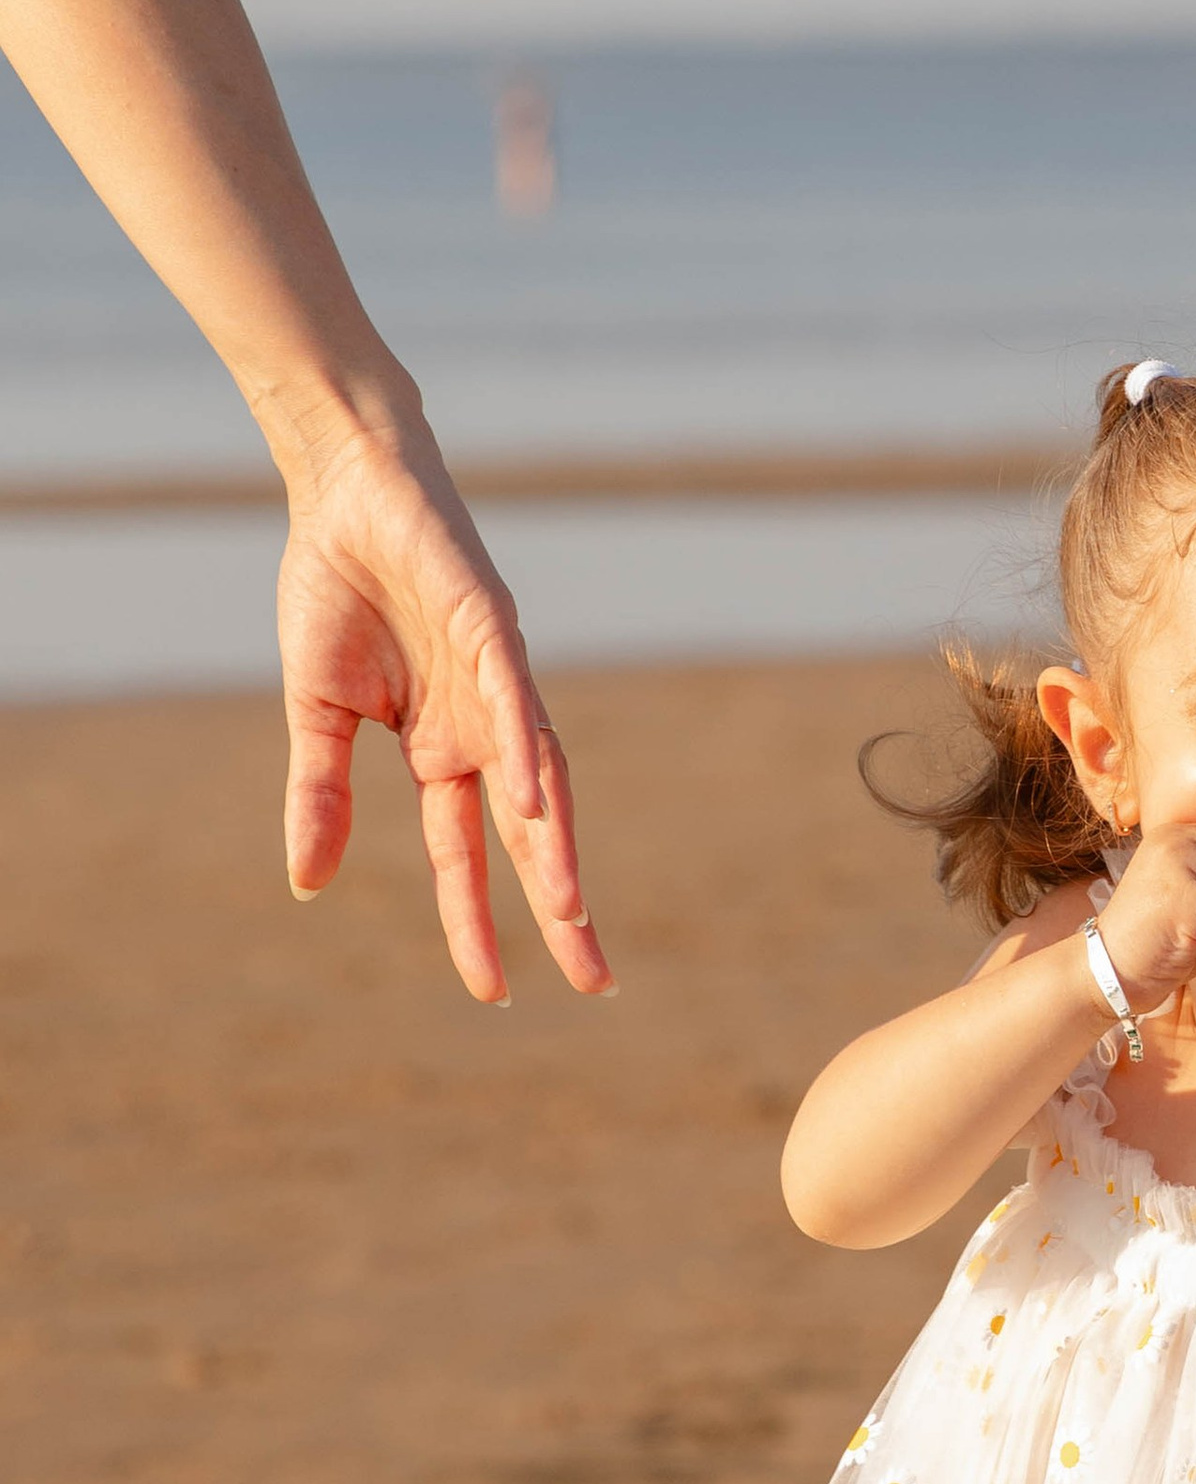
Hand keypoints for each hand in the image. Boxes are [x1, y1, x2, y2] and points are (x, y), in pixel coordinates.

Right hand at [276, 423, 611, 1008]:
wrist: (346, 491)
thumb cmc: (338, 590)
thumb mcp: (318, 713)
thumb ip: (321, 796)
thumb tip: (308, 885)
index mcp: (443, 753)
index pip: (465, 856)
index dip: (478, 922)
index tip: (497, 993)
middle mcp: (483, 732)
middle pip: (531, 838)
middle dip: (562, 911)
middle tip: (599, 986)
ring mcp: (497, 685)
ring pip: (540, 780)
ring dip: (555, 846)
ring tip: (573, 913)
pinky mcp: (494, 630)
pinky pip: (514, 702)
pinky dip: (523, 751)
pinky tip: (529, 801)